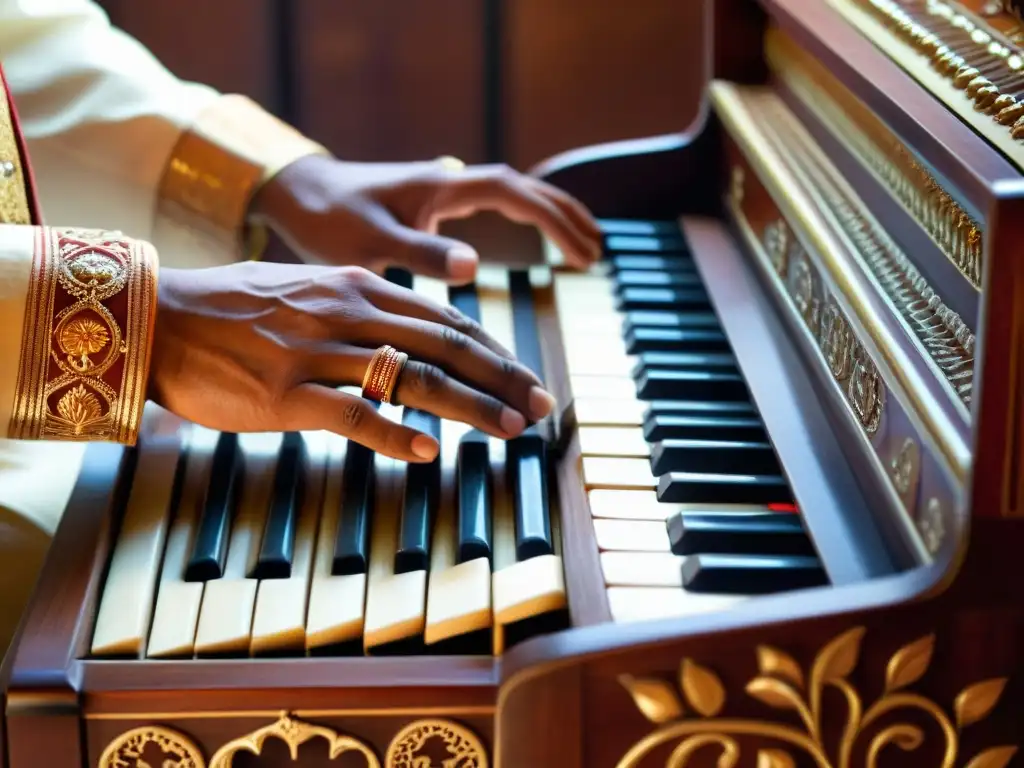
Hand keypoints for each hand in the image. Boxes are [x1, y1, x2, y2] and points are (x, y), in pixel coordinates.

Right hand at [148, 262, 556, 461]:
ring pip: (412, 377)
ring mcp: (316, 353)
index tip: (528, 378)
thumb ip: (364, 310)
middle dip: (502, 377)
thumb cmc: (235, 309)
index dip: (495, 351)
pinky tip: (427, 453)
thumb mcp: (308, 290)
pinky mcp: (283, 395)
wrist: (160, 317)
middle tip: (542, 406)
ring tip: (510, 429)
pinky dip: (394, 434)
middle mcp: (346, 313)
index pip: (445, 319)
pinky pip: (351, 414)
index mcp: (356, 287)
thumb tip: (414, 341)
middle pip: (445, 345)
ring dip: (470, 406)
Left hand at [249, 155, 602, 282]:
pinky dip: (526, 218)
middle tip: (597, 253)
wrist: (299, 193)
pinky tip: (536, 238)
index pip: (512, 193)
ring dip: (551, 215)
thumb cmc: (328, 218)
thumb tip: (474, 266)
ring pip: (515, 194)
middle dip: (564, 218)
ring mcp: (446, 189)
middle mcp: (450, 181)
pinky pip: (497, 204)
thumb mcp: (370, 242)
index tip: (577, 251)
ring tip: (585, 246)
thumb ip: (420, 253)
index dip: (550, 220)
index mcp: (440, 186)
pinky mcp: (438, 203)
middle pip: (525, 188)